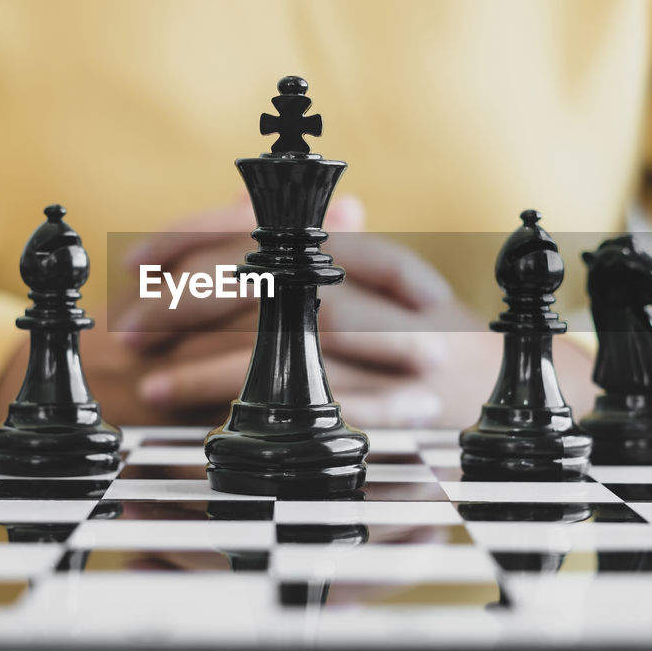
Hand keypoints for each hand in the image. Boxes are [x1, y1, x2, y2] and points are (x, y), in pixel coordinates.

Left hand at [0, 197, 598, 427]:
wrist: (522, 393)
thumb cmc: (428, 340)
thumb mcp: (374, 287)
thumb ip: (309, 257)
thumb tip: (233, 218)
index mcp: (363, 252)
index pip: (265, 225)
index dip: (190, 240)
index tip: (133, 267)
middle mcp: (386, 289)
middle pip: (274, 273)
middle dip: (190, 297)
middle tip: (129, 326)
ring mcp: (403, 347)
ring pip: (295, 338)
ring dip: (215, 363)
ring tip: (154, 384)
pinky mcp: (410, 406)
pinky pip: (328, 406)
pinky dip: (271, 415)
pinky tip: (218, 431)